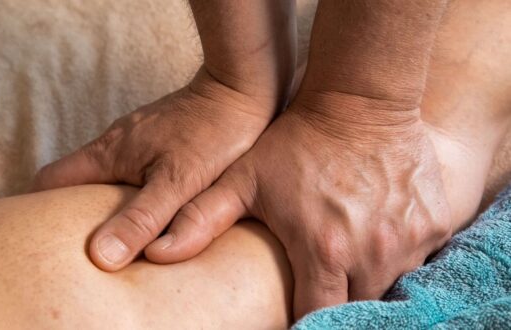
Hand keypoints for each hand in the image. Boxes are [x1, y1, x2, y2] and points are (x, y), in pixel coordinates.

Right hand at [32, 67, 275, 270]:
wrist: (242, 88)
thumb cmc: (213, 132)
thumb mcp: (178, 182)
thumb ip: (141, 220)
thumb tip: (99, 257)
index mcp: (107, 153)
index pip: (49, 181)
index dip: (37, 210)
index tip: (42, 240)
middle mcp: (114, 144)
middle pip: (72, 182)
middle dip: (68, 214)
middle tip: (78, 251)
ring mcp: (135, 140)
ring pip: (102, 178)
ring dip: (101, 206)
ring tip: (113, 241)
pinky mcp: (156, 140)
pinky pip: (128, 171)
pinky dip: (126, 195)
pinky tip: (147, 215)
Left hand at [144, 91, 451, 317]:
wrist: (360, 100)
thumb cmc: (297, 142)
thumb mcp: (243, 179)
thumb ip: (200, 220)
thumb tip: (155, 254)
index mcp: (323, 251)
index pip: (314, 319)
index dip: (302, 322)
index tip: (294, 314)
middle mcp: (371, 254)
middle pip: (353, 307)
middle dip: (334, 300)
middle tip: (316, 278)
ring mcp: (408, 239)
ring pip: (386, 285)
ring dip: (365, 279)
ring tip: (343, 255)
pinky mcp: (434, 223)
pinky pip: (415, 259)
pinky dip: (395, 257)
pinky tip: (374, 234)